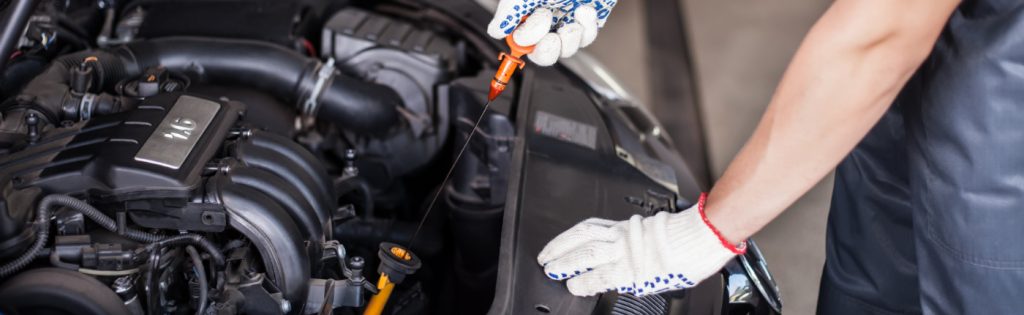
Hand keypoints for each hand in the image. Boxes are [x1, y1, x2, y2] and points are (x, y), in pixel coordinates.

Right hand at [487, 0, 617, 65]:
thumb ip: (507, 12)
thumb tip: (495, 30)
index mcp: (528, 12)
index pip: (522, 40)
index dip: (525, 40)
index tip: (528, 31)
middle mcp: (547, 19)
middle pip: (544, 53)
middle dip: (547, 51)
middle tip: (551, 39)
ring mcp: (568, 21)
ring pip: (566, 49)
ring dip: (570, 39)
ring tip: (572, 18)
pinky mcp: (587, 21)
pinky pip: (587, 37)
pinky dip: (587, 26)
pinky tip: (584, 8)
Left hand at [536, 194, 745, 296]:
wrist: (701, 238)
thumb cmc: (686, 238)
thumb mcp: (654, 233)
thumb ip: (637, 241)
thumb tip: (629, 254)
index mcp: (627, 227)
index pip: (590, 229)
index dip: (569, 238)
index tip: (558, 246)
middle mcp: (622, 236)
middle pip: (582, 238)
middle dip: (560, 249)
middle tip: (545, 258)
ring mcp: (626, 252)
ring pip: (586, 253)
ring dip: (565, 262)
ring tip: (552, 270)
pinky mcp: (632, 270)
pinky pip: (602, 275)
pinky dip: (586, 280)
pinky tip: (575, 285)